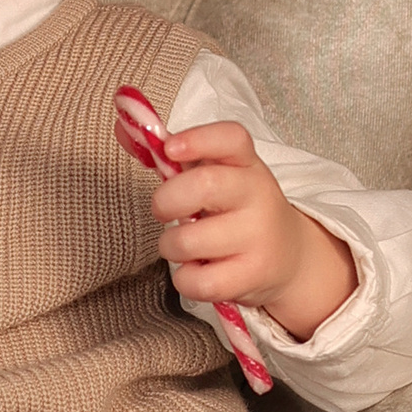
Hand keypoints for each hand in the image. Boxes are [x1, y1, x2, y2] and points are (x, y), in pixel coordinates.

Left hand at [153, 122, 357, 345]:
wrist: (289, 256)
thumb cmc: (236, 210)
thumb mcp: (215, 176)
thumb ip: (171, 157)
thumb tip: (122, 129)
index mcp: (246, 163)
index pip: (231, 138)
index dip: (198, 139)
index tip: (169, 148)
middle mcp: (258, 195)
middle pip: (205, 185)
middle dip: (166, 200)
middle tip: (162, 210)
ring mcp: (259, 236)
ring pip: (189, 240)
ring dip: (170, 246)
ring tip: (184, 246)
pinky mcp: (254, 274)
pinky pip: (198, 281)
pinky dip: (186, 279)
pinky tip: (199, 270)